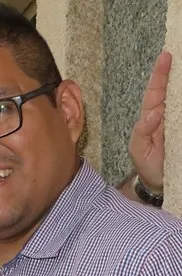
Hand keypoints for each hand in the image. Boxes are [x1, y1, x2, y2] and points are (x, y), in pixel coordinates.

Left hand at [129, 50, 171, 192]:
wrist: (159, 182)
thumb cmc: (146, 164)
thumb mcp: (139, 149)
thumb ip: (142, 132)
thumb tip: (154, 113)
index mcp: (152, 116)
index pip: (156, 91)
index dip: (160, 74)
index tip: (166, 56)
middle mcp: (167, 113)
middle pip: (173, 88)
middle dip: (177, 71)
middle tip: (181, 52)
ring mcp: (178, 120)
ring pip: (181, 97)